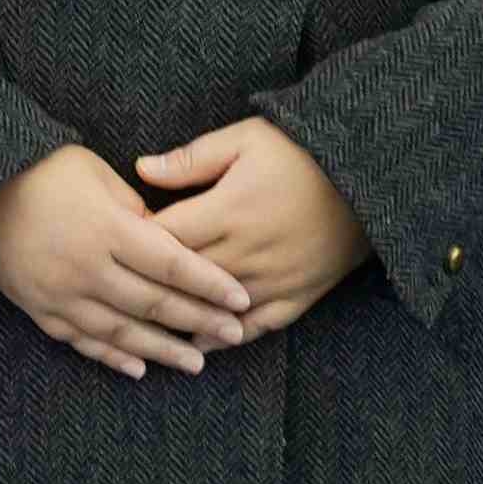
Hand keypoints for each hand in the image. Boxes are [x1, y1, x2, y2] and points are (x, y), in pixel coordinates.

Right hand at [0, 144, 259, 379]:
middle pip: (154, 303)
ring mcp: (61, 293)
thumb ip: (136, 211)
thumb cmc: (43, 168)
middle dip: (199, 321)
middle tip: (235, 336)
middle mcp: (87, 267)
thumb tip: (169, 243)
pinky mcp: (39, 309)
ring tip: (196, 362)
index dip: (210, 284)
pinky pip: (82, 341)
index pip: (172, 263)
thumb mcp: (97, 174)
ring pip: (122, 332)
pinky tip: (139, 367)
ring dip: (163, 350)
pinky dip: (113, 357)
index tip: (242, 300)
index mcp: (107, 228)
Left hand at [129, 115, 367, 335]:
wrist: (370, 177)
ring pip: (217, 309)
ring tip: (149, 329)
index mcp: (229, 211)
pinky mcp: (300, 294)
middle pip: (186, 279)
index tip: (112, 247)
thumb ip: (192, 158)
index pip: (166, 238)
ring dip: (184, 319)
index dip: (136, 244)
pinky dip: (229, 337)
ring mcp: (276, 278)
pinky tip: (205, 344)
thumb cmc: (301, 151)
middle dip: (151, 286)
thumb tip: (141, 168)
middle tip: (119, 293)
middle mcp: (248, 251)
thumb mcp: (245, 139)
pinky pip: (259, 325)